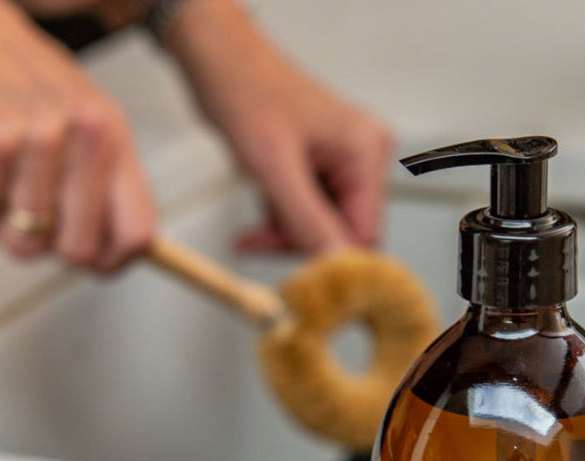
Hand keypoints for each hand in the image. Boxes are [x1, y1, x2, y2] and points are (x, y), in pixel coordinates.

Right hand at [0, 0, 155, 271]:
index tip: (94, 264)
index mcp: (115, 138)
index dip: (113, 263)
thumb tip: (118, 253)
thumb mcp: (84, 126)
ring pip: (24, 241)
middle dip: (49, 247)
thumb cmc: (18, 83)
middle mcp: (87, 135)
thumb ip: (104, 186)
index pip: (138, 232)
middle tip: (28, 218)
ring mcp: (40, 137)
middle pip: (79, 250)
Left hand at [165, 0, 392, 252]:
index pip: (366, 233)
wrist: (218, 60)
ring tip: (253, 230)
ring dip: (285, 235)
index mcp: (365, 152)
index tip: (301, 275)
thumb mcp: (274, 165)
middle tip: (261, 242)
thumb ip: (306, 219)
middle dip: (300, 243)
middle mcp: (361, 160)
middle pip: (345, 234)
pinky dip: (281, 224)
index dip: (333, 256)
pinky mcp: (320, 174)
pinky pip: (308, 217)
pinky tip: (258, 223)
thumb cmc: (245, 90)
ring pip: (323, 230)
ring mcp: (341, 168)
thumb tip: (334, 263)